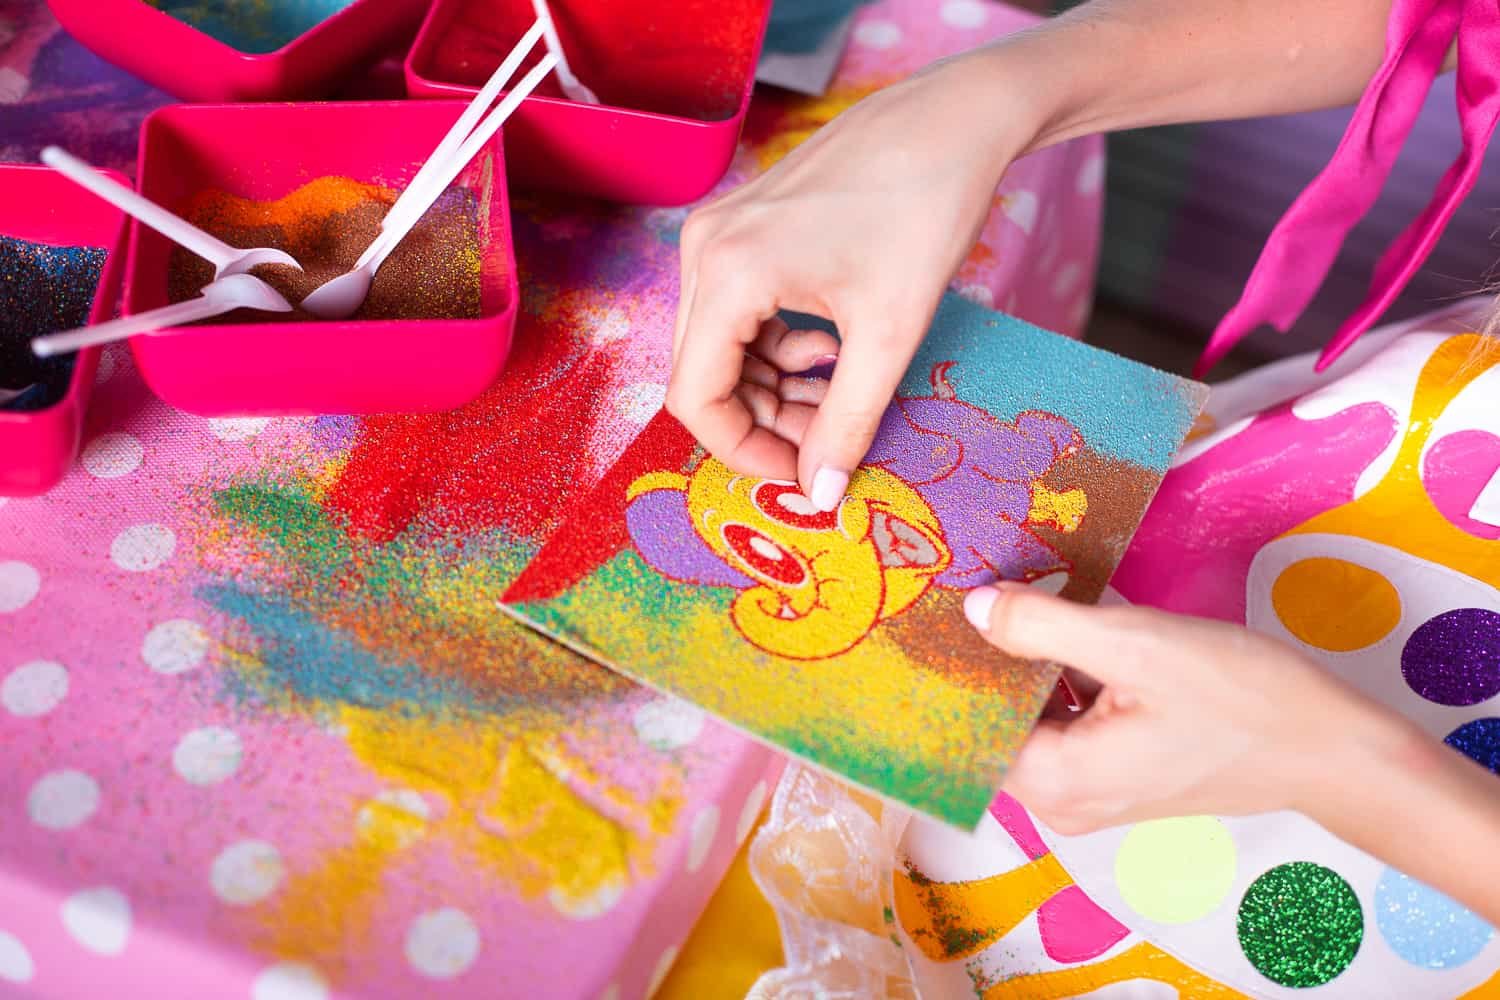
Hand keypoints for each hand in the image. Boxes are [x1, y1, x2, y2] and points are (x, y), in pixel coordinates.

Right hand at [668, 47, 1053, 509]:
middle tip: (826, 442)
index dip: (741, 450)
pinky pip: (739, 312)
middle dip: (762, 420)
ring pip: (721, 345)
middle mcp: (705, 250)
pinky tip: (830, 348)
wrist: (953, 118)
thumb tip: (820, 493)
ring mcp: (720, 233)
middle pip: (704, 372)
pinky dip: (777, 347)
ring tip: (837, 396)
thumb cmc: (924, 210)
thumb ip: (847, 422)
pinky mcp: (744, 227)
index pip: (695, 396)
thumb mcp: (889, 334)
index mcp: (727, 273)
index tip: (795, 476)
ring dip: (773, 387)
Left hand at [963, 583, 1412, 834]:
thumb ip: (1043, 627)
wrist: (1327, 747)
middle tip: (966, 594)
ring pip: (1027, 724)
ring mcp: (1088, 795)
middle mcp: (1061, 803)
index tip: (930, 616)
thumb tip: (972, 609)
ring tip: (1005, 603)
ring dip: (1020, 671)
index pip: (967, 728)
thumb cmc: (1241, 696)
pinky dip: (1055, 685)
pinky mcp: (1113, 777)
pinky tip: (1057, 636)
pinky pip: (1060, 729)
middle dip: (982, 664)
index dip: (949, 671)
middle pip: (993, 728)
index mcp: (1056, 782)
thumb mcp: (1134, 645)